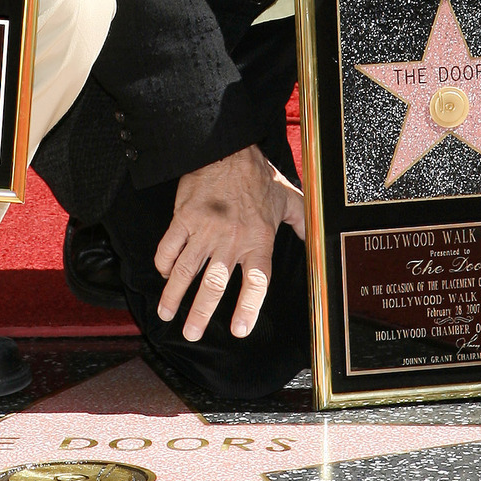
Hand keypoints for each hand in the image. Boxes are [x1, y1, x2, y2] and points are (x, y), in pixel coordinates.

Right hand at [154, 145, 305, 342]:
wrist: (226, 147)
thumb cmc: (257, 174)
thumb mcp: (288, 198)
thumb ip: (302, 223)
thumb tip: (317, 240)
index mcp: (258, 238)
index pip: (255, 281)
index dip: (247, 307)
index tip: (238, 330)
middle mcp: (231, 238)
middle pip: (214, 284)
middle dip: (200, 312)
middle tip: (192, 333)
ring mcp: (204, 228)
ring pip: (186, 269)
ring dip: (175, 295)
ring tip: (167, 314)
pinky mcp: (183, 216)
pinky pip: (169, 245)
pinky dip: (163, 263)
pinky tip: (162, 275)